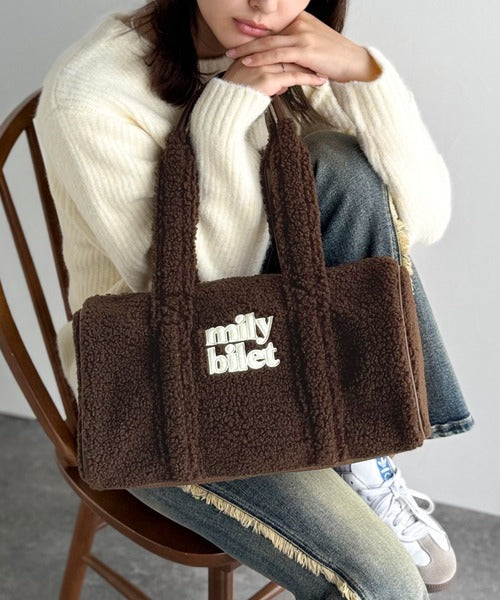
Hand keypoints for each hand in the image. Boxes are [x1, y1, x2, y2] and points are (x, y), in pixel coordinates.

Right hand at [222, 57, 326, 96]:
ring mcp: (263, 66)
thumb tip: (282, 87)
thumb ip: (267, 81)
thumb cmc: (237, 98)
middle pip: (289, 54)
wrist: (226, 106)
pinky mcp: (267, 79)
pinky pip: (292, 77)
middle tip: (322, 62)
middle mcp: (259, 57)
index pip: (280, 49)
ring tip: (325, 72)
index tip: (309, 56)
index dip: (296, 53)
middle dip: (306, 59)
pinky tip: (319, 81)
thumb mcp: (251, 84)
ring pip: (293, 64)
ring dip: (311, 68)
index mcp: (254, 54)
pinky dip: (308, 79)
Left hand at [226, 11, 380, 83]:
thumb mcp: (313, 48)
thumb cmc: (334, 60)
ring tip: (231, 56)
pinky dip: (261, 58)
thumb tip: (282, 59)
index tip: (238, 43)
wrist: (354, 63)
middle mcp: (299, 24)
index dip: (253, 35)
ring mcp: (302, 36)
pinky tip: (248, 62)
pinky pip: (278, 54)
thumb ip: (296, 49)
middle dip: (245, 41)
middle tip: (228, 48)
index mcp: (300, 21)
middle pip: (266, 33)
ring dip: (247, 50)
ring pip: (268, 43)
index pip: (272, 29)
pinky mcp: (305, 50)